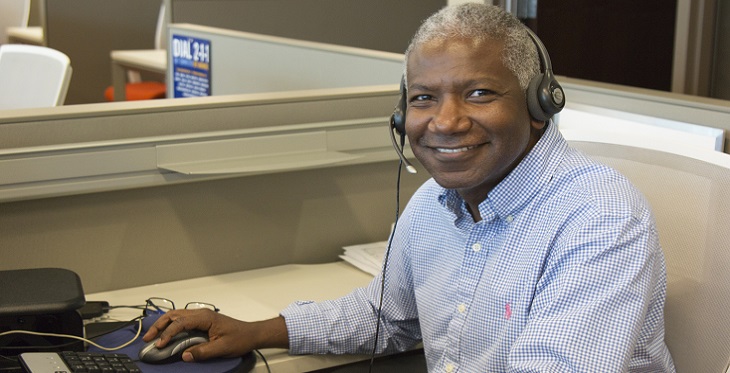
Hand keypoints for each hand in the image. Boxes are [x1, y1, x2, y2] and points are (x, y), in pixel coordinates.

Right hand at [143, 309, 288, 361]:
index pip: (180, 323)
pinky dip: (171, 325)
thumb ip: (203, 351)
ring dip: (163, 324)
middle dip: (159, 325)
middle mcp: (201, 313)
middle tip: (148, 338)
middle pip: (174, 315)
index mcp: (205, 317)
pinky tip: (166, 333)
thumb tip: (185, 355)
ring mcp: (201, 316)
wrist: (251, 334)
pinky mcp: (202, 321)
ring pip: (176, 315)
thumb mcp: (222, 348)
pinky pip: (182, 320)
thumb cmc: (240, 337)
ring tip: (153, 335)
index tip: (160, 344)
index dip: (168, 333)